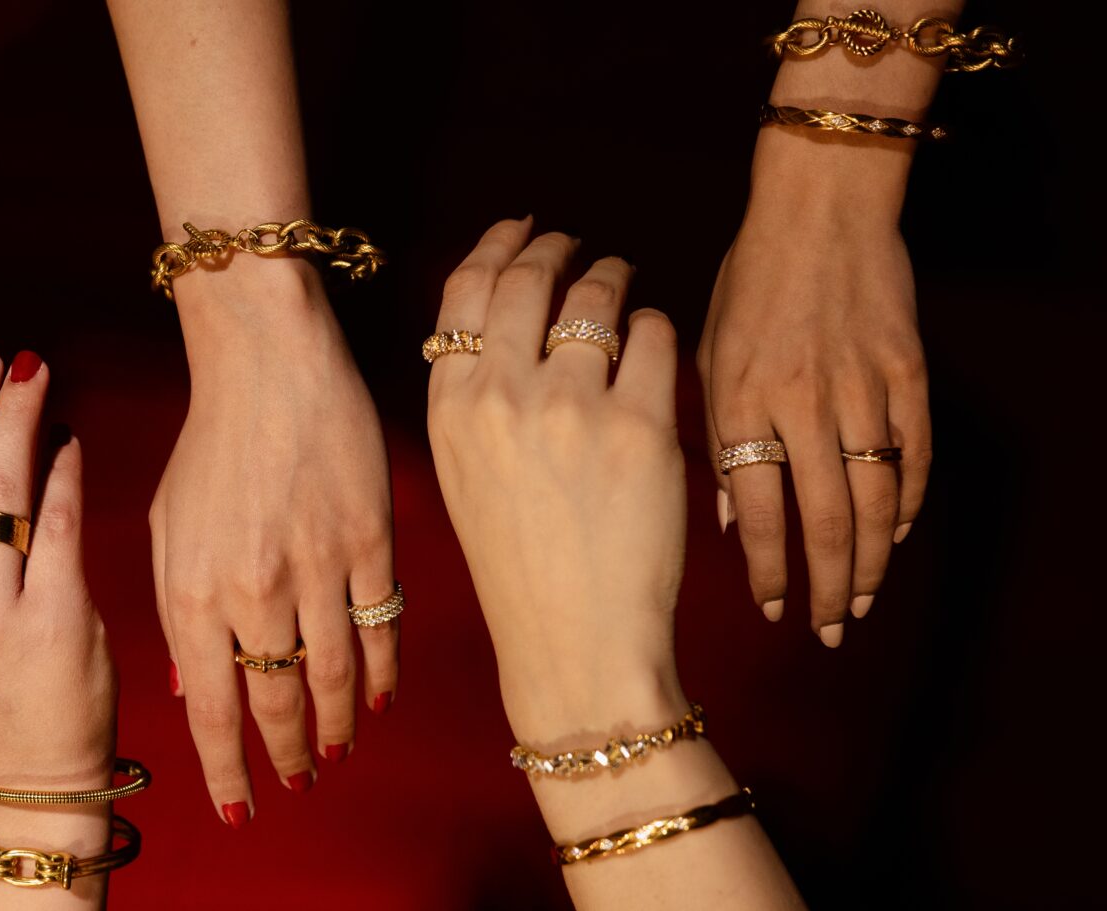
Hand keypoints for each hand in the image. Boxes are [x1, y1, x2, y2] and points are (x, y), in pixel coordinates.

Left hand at [154, 261, 396, 824]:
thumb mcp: (164, 524)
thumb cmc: (208, 440)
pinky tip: (382, 700)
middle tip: (296, 783)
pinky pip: (381, 626)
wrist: (269, 360)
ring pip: (335, 677)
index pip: (211, 709)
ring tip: (338, 753)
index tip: (238, 807)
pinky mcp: (369, 539)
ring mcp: (316, 567)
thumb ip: (176, 607)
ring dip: (338, 726)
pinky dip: (384, 672)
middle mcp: (253, 591)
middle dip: (286, 756)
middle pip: (276, 704)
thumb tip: (190, 684)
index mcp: (192, 590)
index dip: (226, 769)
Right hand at [426, 219, 685, 740]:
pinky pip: (655, 335)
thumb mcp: (466, 475)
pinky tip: (653, 341)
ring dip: (613, 276)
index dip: (497, 245)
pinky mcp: (641, 428)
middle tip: (578, 247)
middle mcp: (502, 396)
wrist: (573, 645)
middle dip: (558, 247)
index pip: (466, 289)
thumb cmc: (521, 566)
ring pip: (598, 294)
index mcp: (450, 407)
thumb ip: (475, 395)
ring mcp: (572, 408)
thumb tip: (508, 317)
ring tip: (622, 283)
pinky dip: (656, 326)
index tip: (522, 230)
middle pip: (530, 276)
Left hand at [698, 200, 930, 645]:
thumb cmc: (749, 280)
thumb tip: (728, 513)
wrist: (820, 207)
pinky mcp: (907, 372)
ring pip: (877, 499)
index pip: (756, 510)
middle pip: (826, 520)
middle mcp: (801, 404)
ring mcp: (861, 389)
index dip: (768, 569)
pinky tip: (897, 533)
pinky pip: (914, 454)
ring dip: (873, 560)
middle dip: (829, 587)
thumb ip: (716, 433)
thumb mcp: (710, 351)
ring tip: (863, 600)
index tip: (774, 608)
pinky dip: (908, 501)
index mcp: (741, 400)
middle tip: (828, 630)